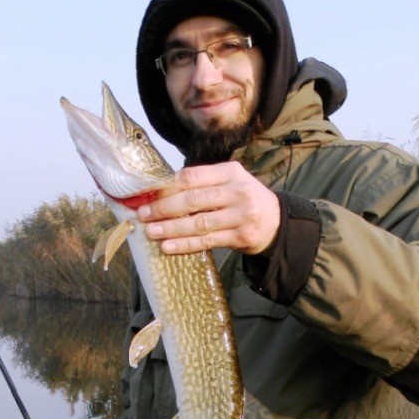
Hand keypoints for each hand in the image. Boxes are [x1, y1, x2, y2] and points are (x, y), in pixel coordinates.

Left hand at [136, 162, 279, 255]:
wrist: (276, 220)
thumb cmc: (243, 198)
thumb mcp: (229, 181)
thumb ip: (202, 183)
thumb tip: (160, 191)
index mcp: (230, 172)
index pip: (191, 177)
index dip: (167, 187)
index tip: (148, 196)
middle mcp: (237, 191)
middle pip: (193, 200)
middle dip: (164, 208)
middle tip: (143, 215)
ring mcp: (241, 215)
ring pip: (199, 223)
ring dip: (172, 229)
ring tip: (152, 232)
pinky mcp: (241, 237)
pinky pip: (207, 241)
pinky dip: (185, 244)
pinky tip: (168, 246)